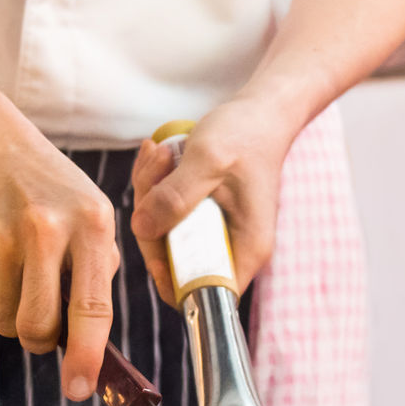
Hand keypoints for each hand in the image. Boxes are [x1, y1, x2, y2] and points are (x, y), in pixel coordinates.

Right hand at [0, 123, 119, 400]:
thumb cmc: (56, 194)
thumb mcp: (96, 218)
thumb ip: (99, 277)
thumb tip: (91, 346)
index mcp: (90, 225)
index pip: (90, 308)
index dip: (85, 356)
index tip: (79, 389)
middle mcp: (44, 231)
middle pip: (38, 327)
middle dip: (42, 341)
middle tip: (47, 327)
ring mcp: (0, 239)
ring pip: (8, 322)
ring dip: (18, 316)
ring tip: (25, 274)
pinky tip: (2, 258)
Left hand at [129, 96, 292, 305]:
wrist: (262, 113)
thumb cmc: (245, 134)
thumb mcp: (208, 159)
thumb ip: (175, 197)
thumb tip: (142, 229)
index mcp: (245, 250)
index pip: (201, 292)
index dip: (168, 277)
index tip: (151, 237)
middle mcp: (231, 249)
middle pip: (173, 262)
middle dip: (152, 220)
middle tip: (155, 171)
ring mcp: (214, 234)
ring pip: (164, 236)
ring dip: (150, 196)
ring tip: (160, 154)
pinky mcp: (201, 218)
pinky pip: (167, 216)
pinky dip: (156, 188)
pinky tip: (159, 156)